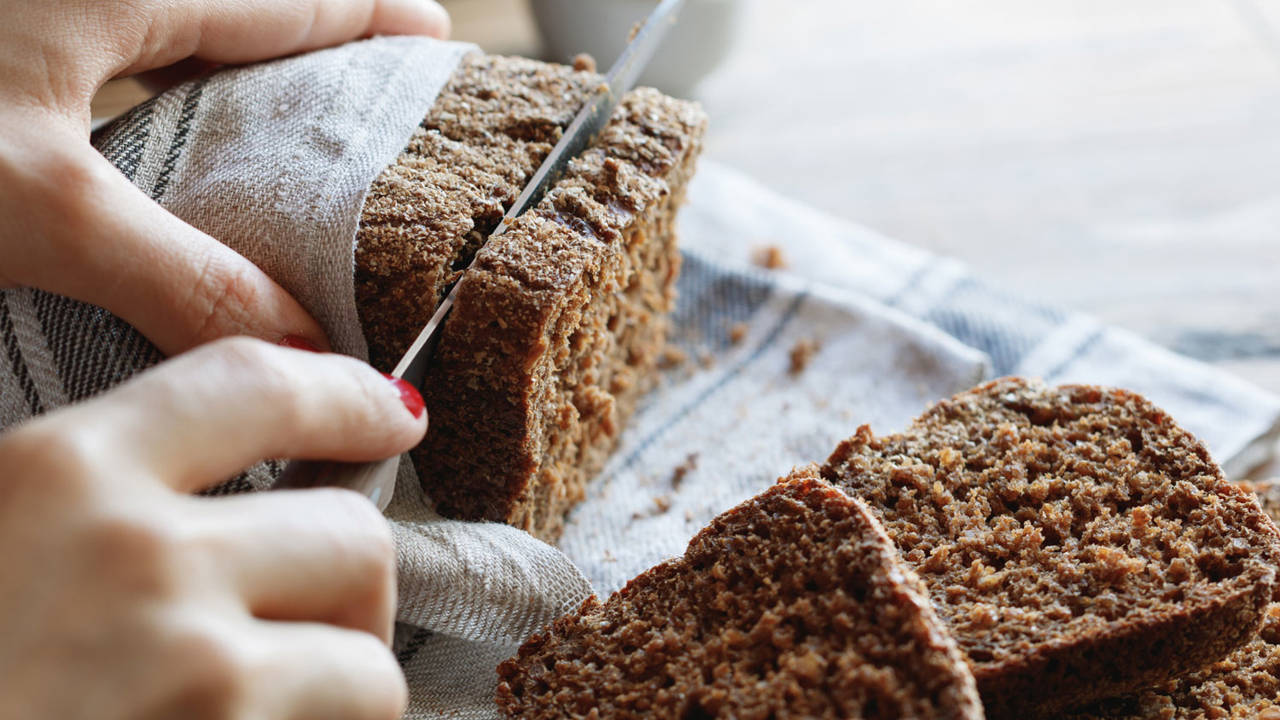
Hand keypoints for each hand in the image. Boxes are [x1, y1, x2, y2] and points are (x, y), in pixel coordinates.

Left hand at [0, 0, 449, 355]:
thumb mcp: (43, 205)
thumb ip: (184, 278)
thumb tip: (307, 351)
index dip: (370, 17)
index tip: (434, 38)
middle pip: (235, 13)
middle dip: (308, 56)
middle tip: (371, 105)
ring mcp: (40, 15)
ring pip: (167, 37)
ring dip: (229, 82)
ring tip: (285, 138)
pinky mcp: (5, 47)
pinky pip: (107, 59)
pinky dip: (156, 101)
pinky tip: (155, 153)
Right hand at [0, 338, 428, 718]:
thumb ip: (83, 500)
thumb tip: (216, 499)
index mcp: (56, 474)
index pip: (256, 383)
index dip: (344, 396)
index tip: (392, 414)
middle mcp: (135, 559)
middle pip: (352, 536)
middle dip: (350, 589)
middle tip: (313, 622)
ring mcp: (189, 675)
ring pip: (368, 664)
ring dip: (343, 689)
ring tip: (272, 707)